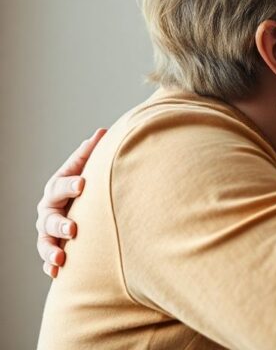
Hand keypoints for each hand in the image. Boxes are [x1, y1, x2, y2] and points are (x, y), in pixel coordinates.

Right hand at [36, 128, 104, 277]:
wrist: (77, 206)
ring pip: (44, 241)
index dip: (71, 184)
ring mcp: (48, 231)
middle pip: (49, 217)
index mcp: (56, 188)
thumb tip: (102, 131)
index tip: (84, 184)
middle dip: (60, 224)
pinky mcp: (52, 248)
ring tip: (61, 258)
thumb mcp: (84, 168)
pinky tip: (57, 273)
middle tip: (73, 229)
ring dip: (50, 250)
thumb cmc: (83, 185)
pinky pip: (47, 260)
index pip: (61, 185)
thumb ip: (90, 154)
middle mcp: (48, 210)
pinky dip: (50, 267)